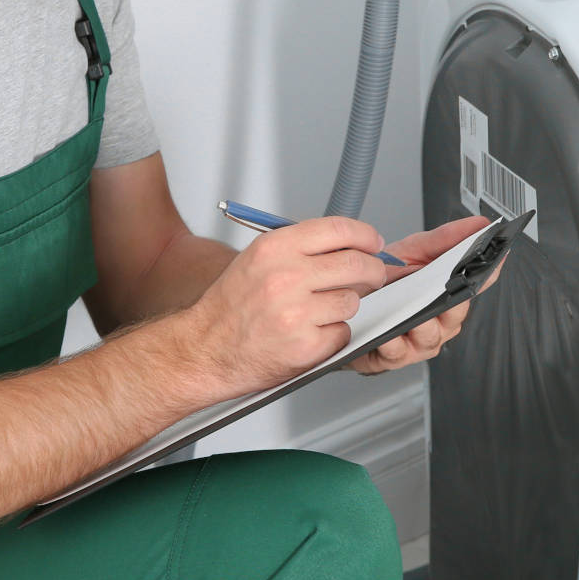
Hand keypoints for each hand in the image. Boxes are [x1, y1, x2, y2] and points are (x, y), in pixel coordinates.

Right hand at [182, 217, 391, 396]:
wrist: (205, 349)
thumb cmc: (231, 307)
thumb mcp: (257, 260)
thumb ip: (301, 248)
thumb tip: (350, 245)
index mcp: (275, 249)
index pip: (340, 230)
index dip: (366, 236)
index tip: (374, 243)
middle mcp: (286, 277)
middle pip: (357, 264)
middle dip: (373, 271)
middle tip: (372, 276)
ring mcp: (296, 314)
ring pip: (352, 301)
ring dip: (343, 307)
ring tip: (317, 312)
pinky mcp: (305, 346)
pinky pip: (342, 333)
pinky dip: (332, 335)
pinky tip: (309, 334)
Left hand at [350, 215, 508, 376]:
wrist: (346, 297)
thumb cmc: (384, 281)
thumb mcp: (413, 252)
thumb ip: (445, 238)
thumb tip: (479, 225)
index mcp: (448, 296)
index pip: (475, 286)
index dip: (484, 275)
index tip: (485, 263)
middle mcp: (438, 322)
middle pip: (454, 315)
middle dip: (449, 304)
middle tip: (442, 290)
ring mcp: (418, 341)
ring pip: (429, 337)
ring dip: (421, 325)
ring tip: (411, 315)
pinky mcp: (393, 356)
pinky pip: (397, 352)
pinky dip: (392, 342)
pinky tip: (385, 333)